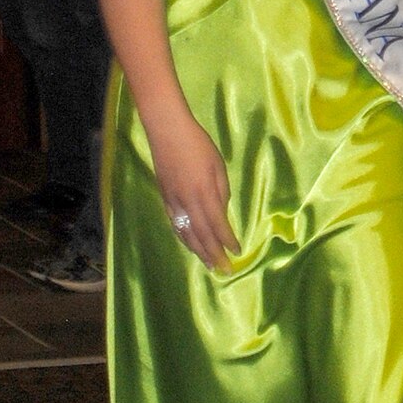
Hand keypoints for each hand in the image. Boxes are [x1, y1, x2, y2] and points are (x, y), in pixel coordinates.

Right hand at [146, 111, 236, 270]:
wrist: (167, 131)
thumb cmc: (198, 144)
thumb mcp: (218, 166)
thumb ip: (221, 192)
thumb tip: (222, 212)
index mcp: (204, 193)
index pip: (218, 225)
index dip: (227, 241)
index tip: (237, 253)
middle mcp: (188, 203)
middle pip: (201, 235)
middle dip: (213, 254)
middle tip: (224, 270)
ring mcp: (173, 202)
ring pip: (186, 233)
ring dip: (198, 251)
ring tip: (208, 264)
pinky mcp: (164, 198)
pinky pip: (175, 225)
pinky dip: (184, 238)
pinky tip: (189, 245)